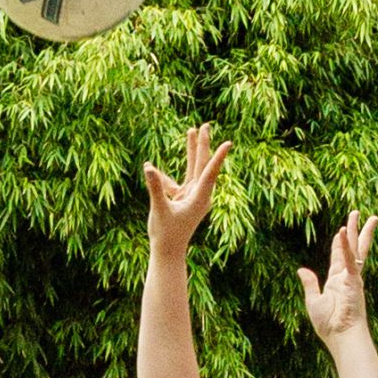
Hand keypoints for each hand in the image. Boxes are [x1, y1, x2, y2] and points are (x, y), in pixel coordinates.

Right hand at [143, 124, 231, 252]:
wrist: (167, 252)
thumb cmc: (165, 234)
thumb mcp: (159, 209)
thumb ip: (155, 187)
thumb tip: (149, 167)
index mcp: (200, 198)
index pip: (209, 173)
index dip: (218, 157)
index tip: (228, 143)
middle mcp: (199, 195)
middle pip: (203, 164)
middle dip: (203, 144)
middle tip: (206, 125)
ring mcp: (192, 196)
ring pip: (193, 168)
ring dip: (191, 151)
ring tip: (191, 131)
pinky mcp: (183, 199)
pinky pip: (176, 182)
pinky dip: (166, 177)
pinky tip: (152, 170)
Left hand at [298, 210, 377, 345]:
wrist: (340, 336)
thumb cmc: (328, 324)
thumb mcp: (313, 301)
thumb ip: (309, 284)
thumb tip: (301, 269)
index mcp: (337, 281)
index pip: (339, 257)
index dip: (340, 243)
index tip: (341, 230)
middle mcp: (346, 276)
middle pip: (352, 247)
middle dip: (355, 230)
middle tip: (357, 213)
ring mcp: (352, 277)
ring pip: (355, 248)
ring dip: (356, 230)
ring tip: (359, 213)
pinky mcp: (353, 280)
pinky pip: (349, 259)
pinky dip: (345, 246)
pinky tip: (342, 232)